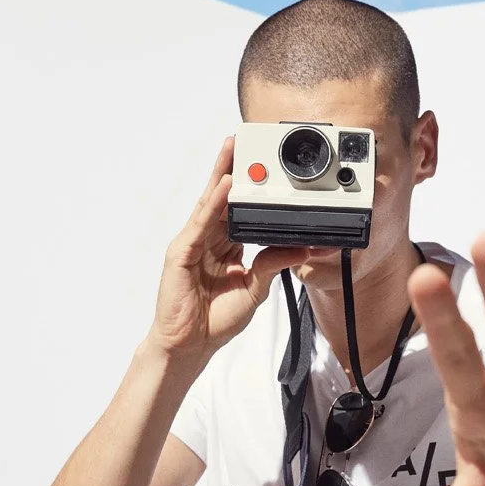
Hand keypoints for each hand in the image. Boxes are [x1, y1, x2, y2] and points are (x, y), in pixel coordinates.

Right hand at [148, 136, 311, 363]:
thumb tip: (302, 247)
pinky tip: (226, 185)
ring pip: (210, 203)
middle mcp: (207, 239)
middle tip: (246, 139)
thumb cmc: (215, 319)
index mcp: (225, 245)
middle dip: (233, 168)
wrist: (190, 345)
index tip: (265, 165)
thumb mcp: (254, 288)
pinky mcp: (182, 253)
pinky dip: (214, 204)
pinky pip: (201, 223)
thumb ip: (273, 264)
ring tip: (234, 148)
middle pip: (222, 197)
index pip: (240, 209)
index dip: (251, 188)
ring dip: (222, 174)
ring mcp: (192, 243)